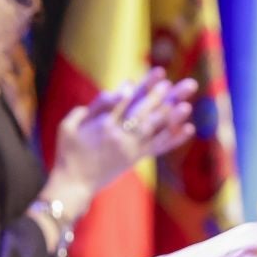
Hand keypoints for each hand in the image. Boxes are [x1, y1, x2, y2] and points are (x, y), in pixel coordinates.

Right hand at [45, 69, 197, 209]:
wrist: (74, 184)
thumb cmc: (67, 153)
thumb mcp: (68, 126)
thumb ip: (88, 108)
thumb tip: (111, 94)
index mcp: (102, 124)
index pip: (126, 99)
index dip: (143, 85)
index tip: (158, 72)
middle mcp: (119, 135)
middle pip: (145, 110)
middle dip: (163, 96)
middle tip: (182, 84)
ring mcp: (129, 148)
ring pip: (154, 128)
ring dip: (172, 116)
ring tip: (188, 104)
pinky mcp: (135, 158)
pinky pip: (158, 147)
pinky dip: (174, 138)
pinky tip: (188, 128)